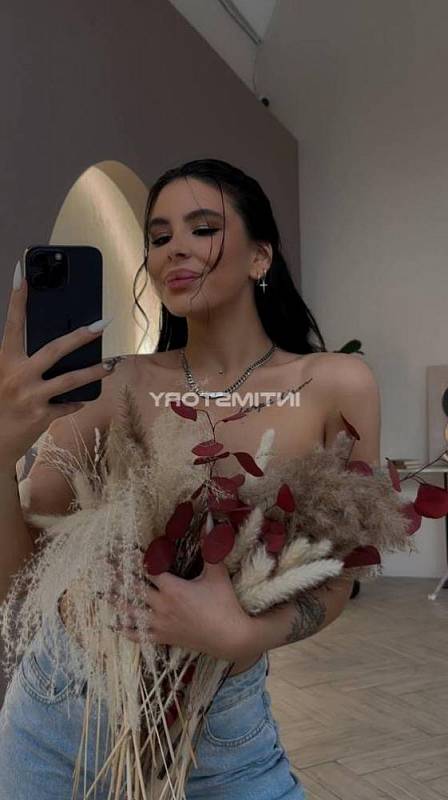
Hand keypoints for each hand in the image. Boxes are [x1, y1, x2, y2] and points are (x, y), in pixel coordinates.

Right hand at [0, 260, 114, 467]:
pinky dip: (78, 400)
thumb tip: (59, 346)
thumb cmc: (3, 401)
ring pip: (70, 379)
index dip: (17, 300)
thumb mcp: (7, 375)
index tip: (22, 276)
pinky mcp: (42, 416)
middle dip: (80, 335)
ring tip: (110, 364)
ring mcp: (31, 397)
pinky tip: (88, 396)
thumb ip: (26, 361)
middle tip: (101, 323)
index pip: (12, 325)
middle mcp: (17, 377)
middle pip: (54, 349)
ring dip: (94, 371)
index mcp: (6, 362)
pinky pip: (68, 404)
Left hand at [106, 543, 253, 661]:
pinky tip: (114, 625)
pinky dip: (126, 630)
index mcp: (173, 588)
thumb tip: (210, 522)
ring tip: (99, 592)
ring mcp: (160, 624)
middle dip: (118, 575)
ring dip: (115, 602)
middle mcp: (162, 605)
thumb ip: (210, 548)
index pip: (148, 569)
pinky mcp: (164, 638)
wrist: (230, 638)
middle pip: (133, 588)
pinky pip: (139, 636)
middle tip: (102, 565)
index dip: (134, 558)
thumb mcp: (217, 574)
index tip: (121, 548)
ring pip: (131, 612)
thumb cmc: (225, 603)